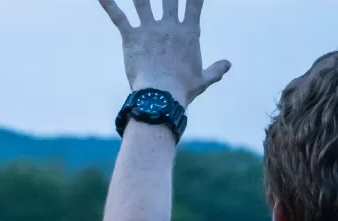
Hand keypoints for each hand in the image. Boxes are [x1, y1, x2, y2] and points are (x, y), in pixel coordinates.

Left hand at [95, 0, 230, 103]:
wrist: (161, 95)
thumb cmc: (183, 89)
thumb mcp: (204, 79)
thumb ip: (216, 70)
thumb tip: (228, 64)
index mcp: (189, 33)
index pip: (194, 3)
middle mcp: (170, 27)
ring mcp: (150, 30)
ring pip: (142, 2)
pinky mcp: (131, 37)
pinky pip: (119, 17)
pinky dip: (109, 4)